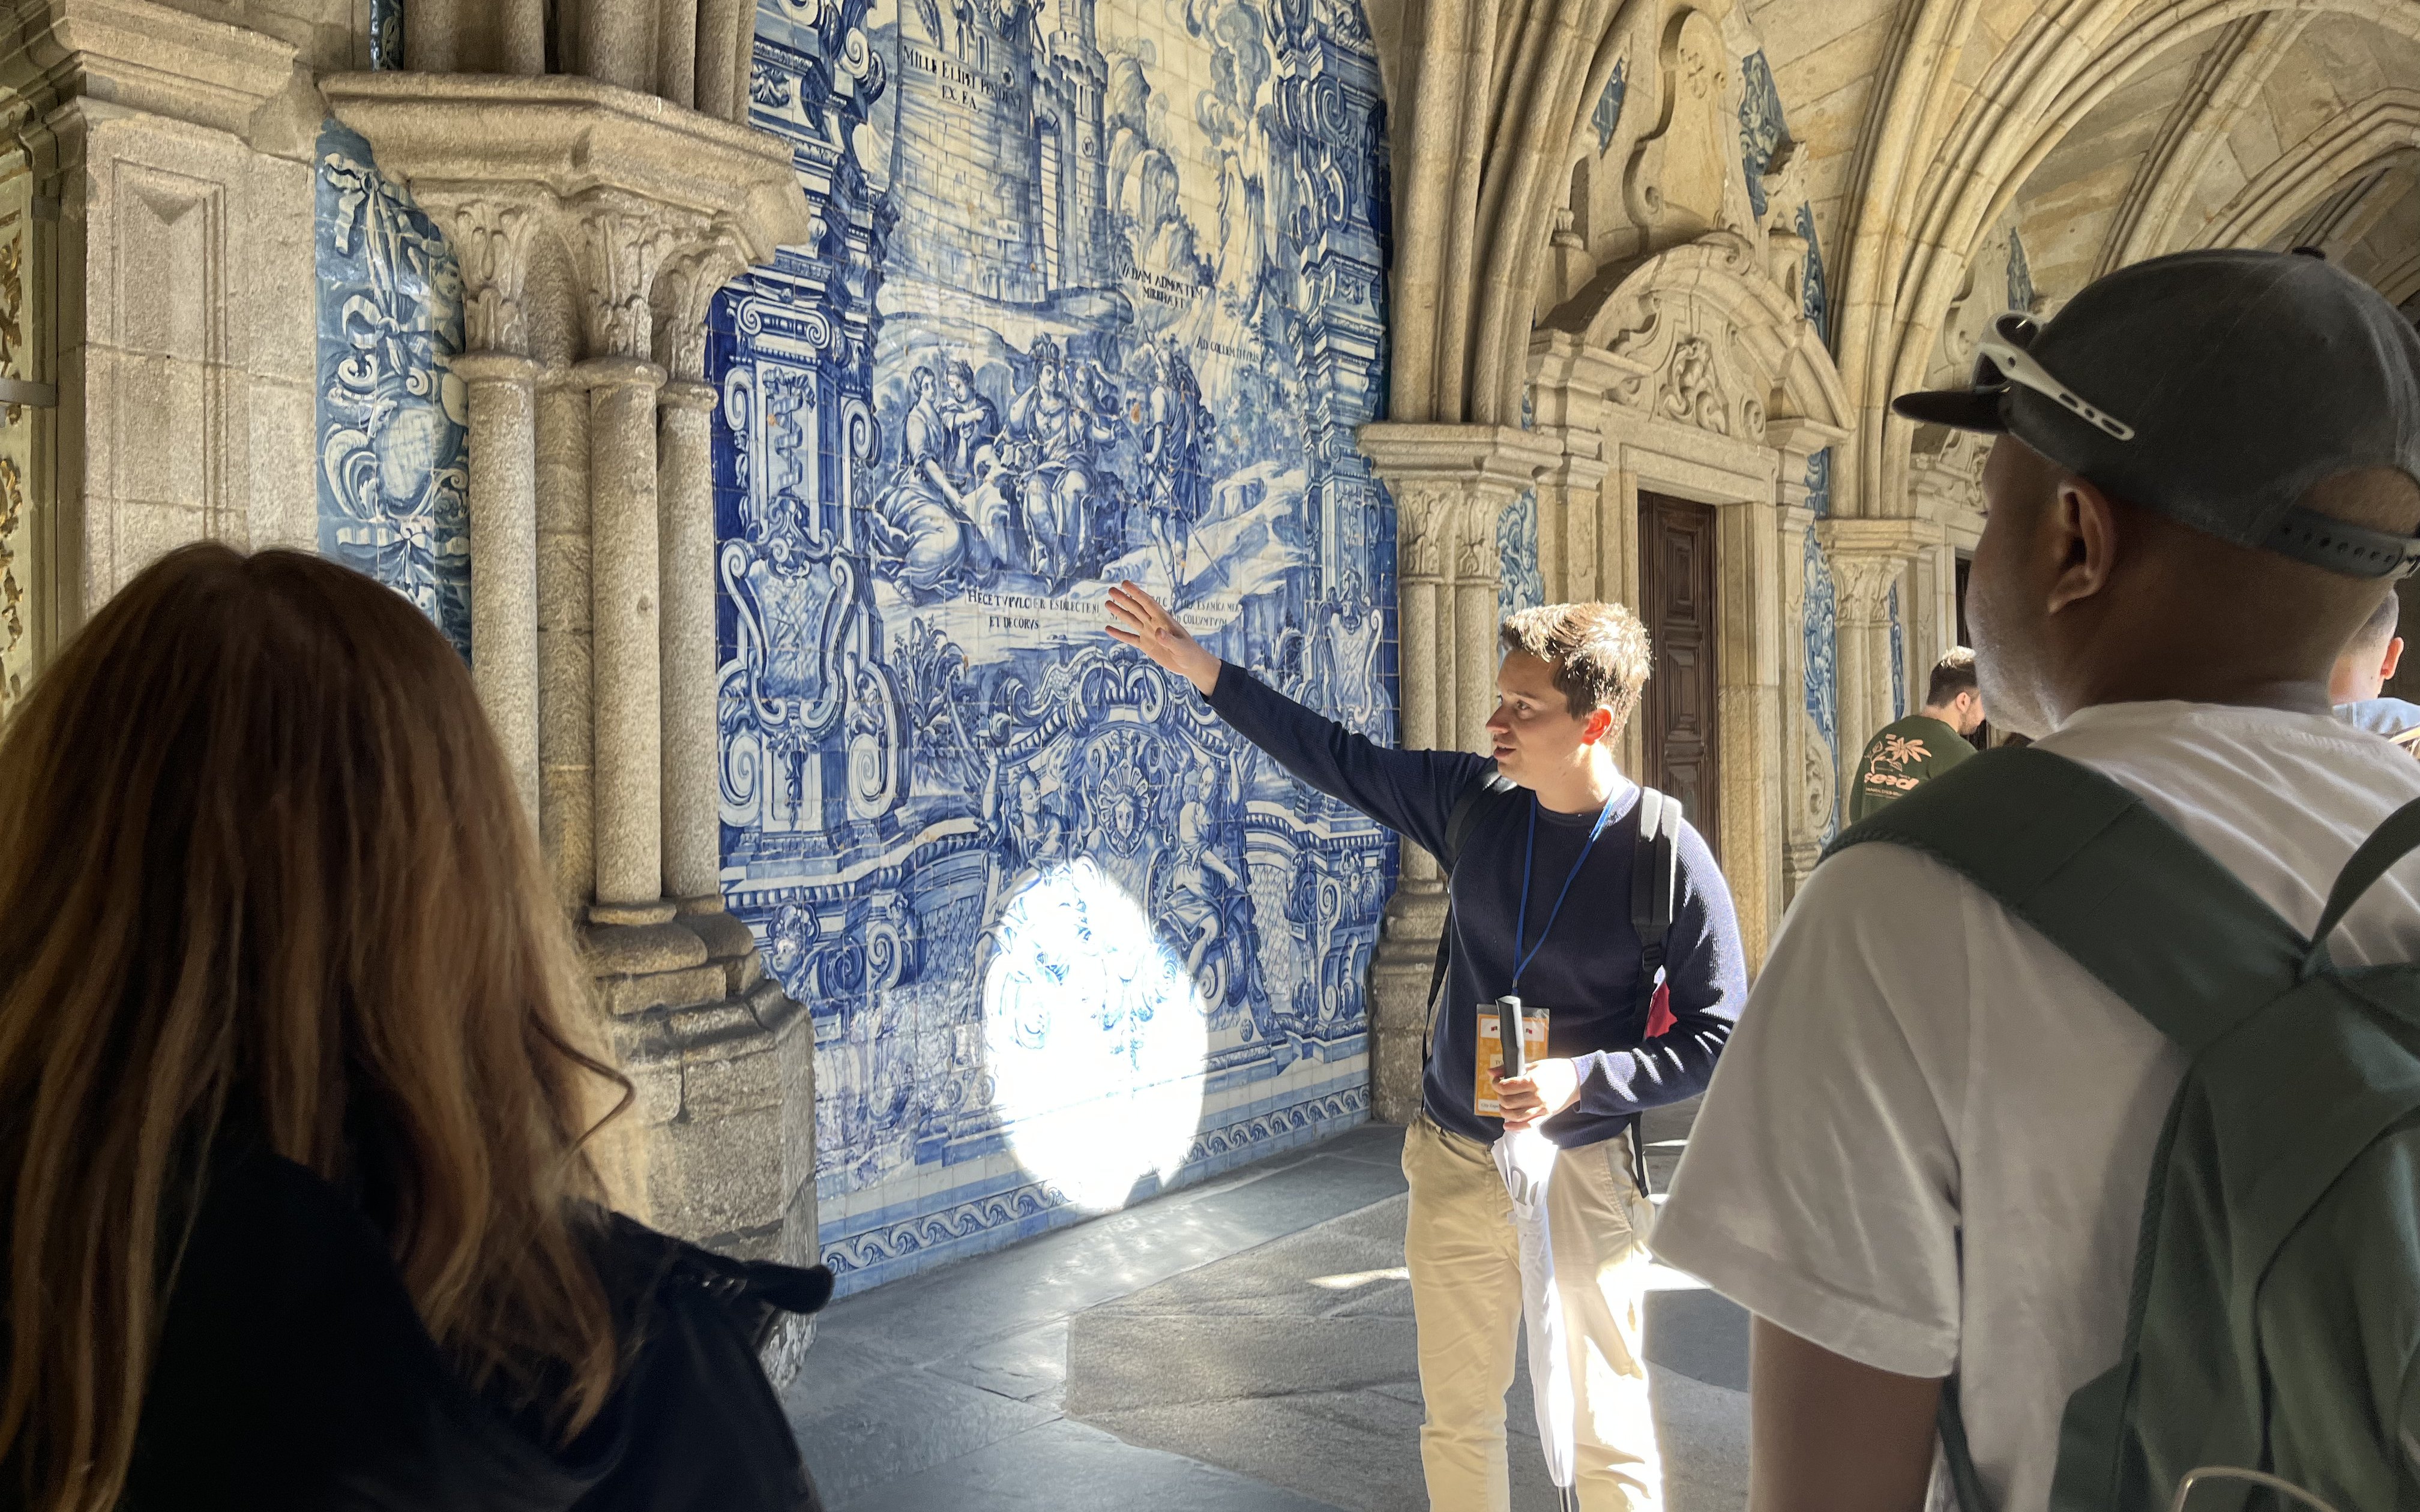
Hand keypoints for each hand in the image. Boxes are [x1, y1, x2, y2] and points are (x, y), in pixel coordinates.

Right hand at [1106, 581, 1219, 695]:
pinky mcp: (1146, 645)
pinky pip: (1130, 638)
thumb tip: (1157, 632)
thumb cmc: (1189, 653)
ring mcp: (1149, 634)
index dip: (1136, 593)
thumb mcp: (1181, 647)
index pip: (1148, 603)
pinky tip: (1108, 628)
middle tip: (1111, 590)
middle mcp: (1154, 624)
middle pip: (1136, 608)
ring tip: (1107, 603)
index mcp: (1164, 620)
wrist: (1190, 665)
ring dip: (1119, 612)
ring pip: (1131, 620)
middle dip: (1124, 599)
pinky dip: (1119, 634)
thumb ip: (1169, 640)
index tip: (1124, 584)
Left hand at [1494, 1057, 1578, 1130]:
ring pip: (1515, 1116)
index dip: (1496, 1084)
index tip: (1496, 1080)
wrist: (1577, 1079)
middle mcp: (1537, 1096)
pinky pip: (1528, 1125)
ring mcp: (1542, 1107)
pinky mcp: (1546, 1115)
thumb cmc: (1556, 1069)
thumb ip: (1511, 1068)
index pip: (1506, 1087)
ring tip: (1503, 1105)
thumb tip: (1491, 1071)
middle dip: (1499, 1097)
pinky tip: (1507, 1125)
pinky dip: (1515, 1127)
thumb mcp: (1534, 1065)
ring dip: (1504, 1112)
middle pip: (1508, 1102)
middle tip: (1500, 1092)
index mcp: (1533, 1080)